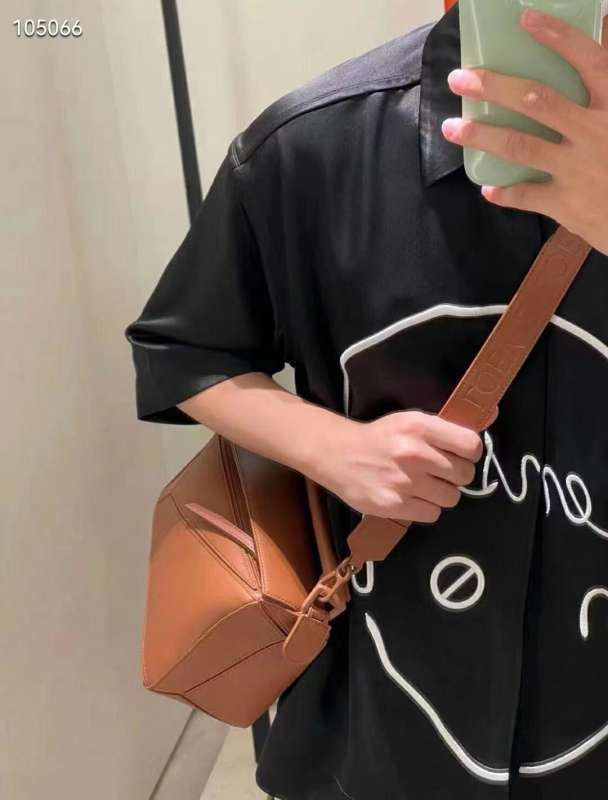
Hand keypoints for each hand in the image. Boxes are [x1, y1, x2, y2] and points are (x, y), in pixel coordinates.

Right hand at [312, 410, 485, 522]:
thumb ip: (449, 425)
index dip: (471, 453)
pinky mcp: (393, 506)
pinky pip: (432, 514)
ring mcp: (404, 482)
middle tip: (439, 471)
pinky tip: (412, 497)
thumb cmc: (380, 437)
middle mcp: (414, 453)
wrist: (338, 454)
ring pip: (451, 498)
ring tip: (424, 485)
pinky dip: (426, 508)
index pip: (471, 446)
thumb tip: (491, 414)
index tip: (460, 455)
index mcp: (420, 427)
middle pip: (465, 475)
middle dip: (456, 475)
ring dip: (442, 493)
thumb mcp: (412, 420)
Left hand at [441, 9, 607, 254]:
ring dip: (482, 135)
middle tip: (460, 79)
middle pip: (537, 100)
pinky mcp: (567, 205)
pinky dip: (505, 192)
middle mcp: (594, 133)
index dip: (558, 37)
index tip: (526, 19)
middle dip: (494, 87)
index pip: (589, 60)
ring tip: (451, 128)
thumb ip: (607, 96)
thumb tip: (596, 58)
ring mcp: (577, 170)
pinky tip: (487, 189)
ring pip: (521, 145)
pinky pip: (527, 195)